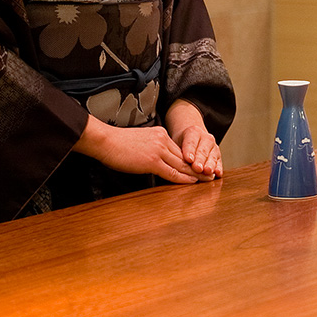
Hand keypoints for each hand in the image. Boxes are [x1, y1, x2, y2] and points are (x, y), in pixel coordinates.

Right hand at [73, 116, 200, 183]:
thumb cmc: (118, 144)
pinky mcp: (152, 161)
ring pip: (182, 165)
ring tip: (207, 181)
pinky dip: (183, 179)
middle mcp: (163, 140)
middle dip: (199, 168)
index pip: (180, 150)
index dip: (192, 160)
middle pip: (185, 157)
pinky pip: (171, 172)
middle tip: (210, 175)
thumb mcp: (141, 141)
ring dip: (195, 174)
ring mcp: (158, 150)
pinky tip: (191, 182)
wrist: (105, 141)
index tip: (201, 166)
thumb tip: (158, 160)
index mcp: (161, 134)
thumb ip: (153, 147)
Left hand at [165, 100, 222, 179]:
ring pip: (212, 155)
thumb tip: (159, 157)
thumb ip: (168, 148)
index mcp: (192, 132)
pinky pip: (218, 161)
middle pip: (202, 150)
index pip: (190, 142)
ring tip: (208, 171)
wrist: (192, 136)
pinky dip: (218, 167)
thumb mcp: (172, 141)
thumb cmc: (178, 142)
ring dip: (210, 164)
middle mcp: (205, 137)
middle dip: (200, 160)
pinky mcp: (217, 154)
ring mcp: (213, 145)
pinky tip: (217, 173)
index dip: (189, 151)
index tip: (188, 159)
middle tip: (198, 168)